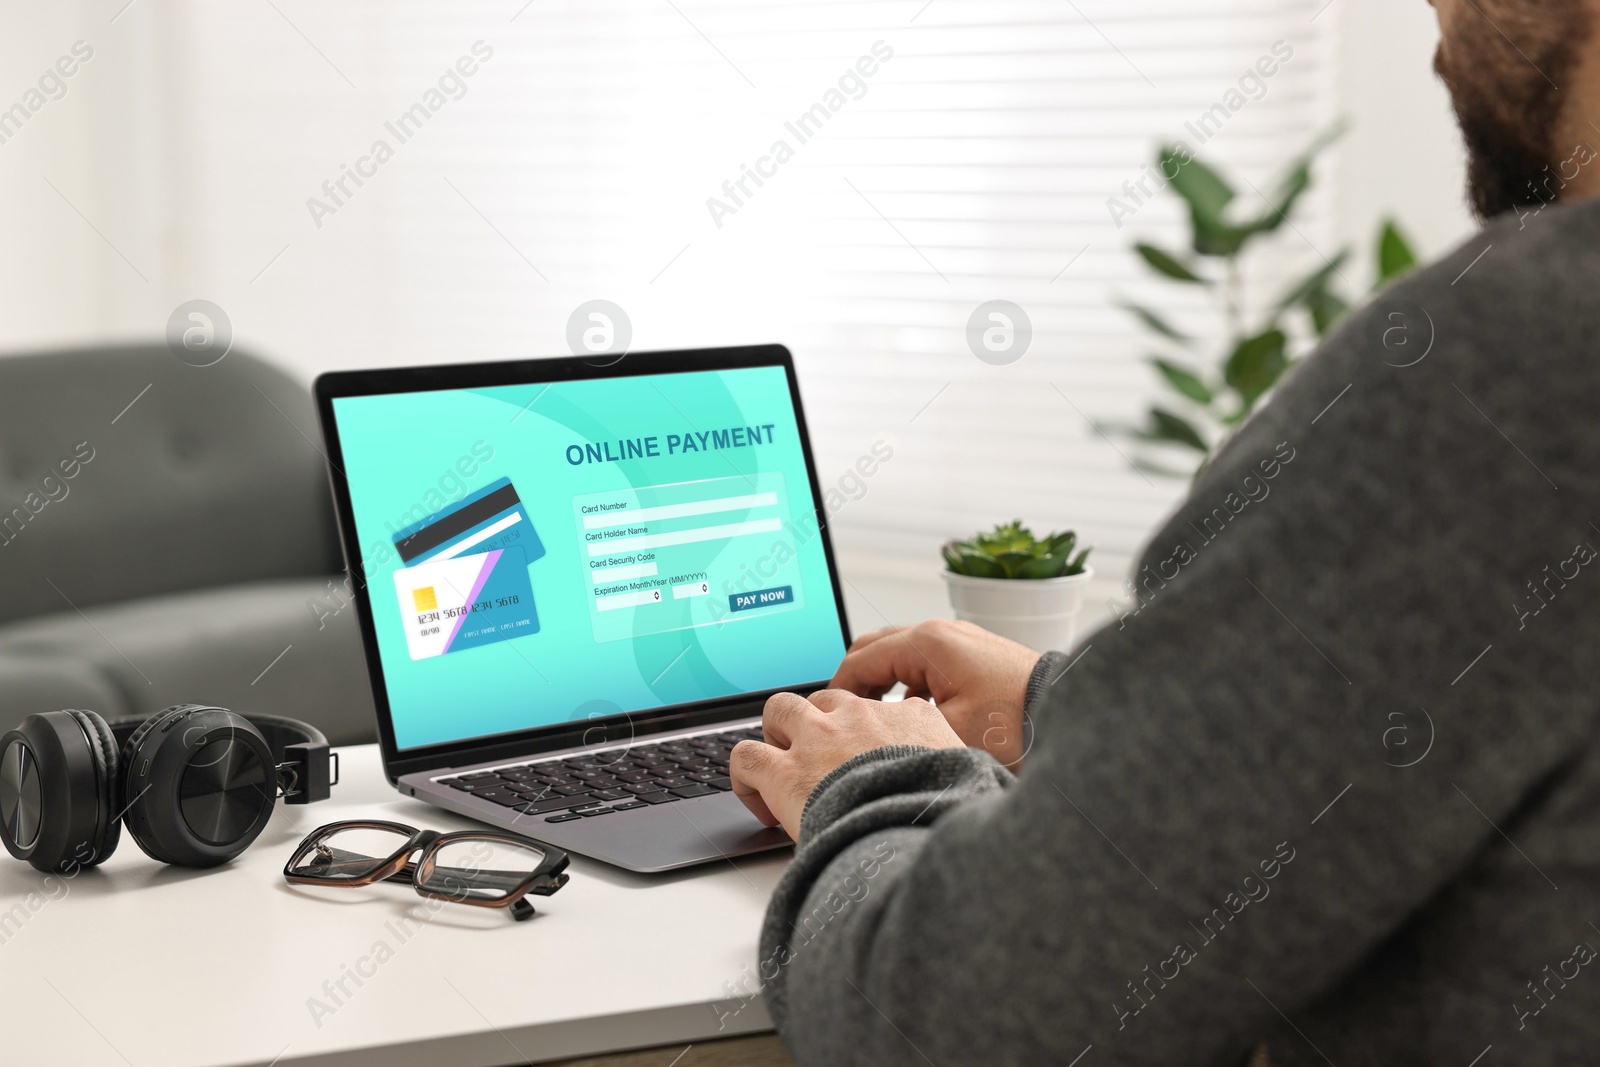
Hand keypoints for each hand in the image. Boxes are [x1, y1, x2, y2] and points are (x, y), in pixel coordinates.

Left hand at [729, 689, 963, 840]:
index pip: (879, 710)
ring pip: (779, 710)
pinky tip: (754, 798)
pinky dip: (744, 775)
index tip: (862, 756)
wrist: (915, 826)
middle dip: (817, 721)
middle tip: (816, 755)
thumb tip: (984, 787)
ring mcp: (817, 738)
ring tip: (777, 763)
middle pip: (826, 699)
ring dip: (776, 733)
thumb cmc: (948, 810)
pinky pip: (745, 756)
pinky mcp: (783, 769)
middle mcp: (859, 717)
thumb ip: (966, 774)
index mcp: (910, 718)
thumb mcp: (974, 782)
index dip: (865, 732)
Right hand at [830, 619, 1040, 767]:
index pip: (860, 660)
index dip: (838, 690)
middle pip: (875, 648)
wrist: (1069, 712)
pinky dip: (907, 684)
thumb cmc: (1016, 721)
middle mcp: (940, 632)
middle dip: (854, 681)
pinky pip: (926, 663)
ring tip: (873, 720)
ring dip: (881, 682)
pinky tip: (910, 715)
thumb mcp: (946, 730)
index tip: (827, 716)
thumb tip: (864, 731)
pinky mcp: (973, 655)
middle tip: (843, 716)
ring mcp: (958, 641)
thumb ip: (896, 725)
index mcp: (926, 642)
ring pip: (900, 655)